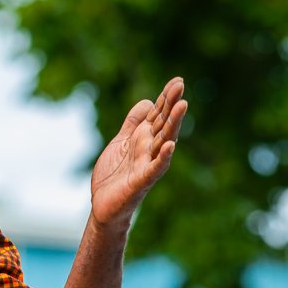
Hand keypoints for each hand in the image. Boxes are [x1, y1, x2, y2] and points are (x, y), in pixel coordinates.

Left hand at [89, 76, 185, 228]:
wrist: (105, 206)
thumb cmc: (115, 175)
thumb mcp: (121, 142)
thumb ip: (133, 123)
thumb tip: (148, 102)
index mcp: (143, 139)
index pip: (158, 115)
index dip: (165, 98)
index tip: (177, 81)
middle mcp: (149, 149)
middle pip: (163, 124)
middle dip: (171, 105)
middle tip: (181, 86)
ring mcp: (147, 164)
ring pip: (163, 141)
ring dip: (173, 124)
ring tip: (182, 106)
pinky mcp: (141, 181)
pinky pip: (155, 168)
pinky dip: (163, 157)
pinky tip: (170, 145)